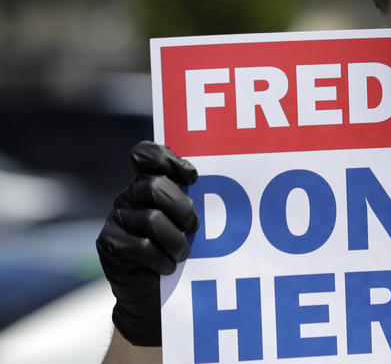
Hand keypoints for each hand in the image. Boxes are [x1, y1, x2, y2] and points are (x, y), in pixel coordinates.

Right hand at [96, 141, 199, 346]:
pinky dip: (161, 259)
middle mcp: (129, 195)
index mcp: (149, 182)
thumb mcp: (189, 221)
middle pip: (154, 186)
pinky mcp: (109, 243)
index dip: (168, 159)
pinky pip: (140, 247)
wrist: (154, 295)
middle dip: (182, 209)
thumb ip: (194, 199)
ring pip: (151, 219)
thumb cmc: (178, 250)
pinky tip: (167, 268)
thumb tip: (223, 185)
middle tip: (194, 229)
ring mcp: (117, 218)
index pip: (147, 154)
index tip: (193, 177)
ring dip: (176, 240)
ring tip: (183, 255)